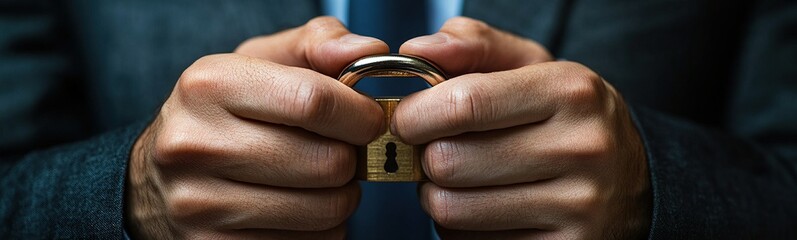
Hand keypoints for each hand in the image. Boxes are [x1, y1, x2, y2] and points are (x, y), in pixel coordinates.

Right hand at [126, 17, 387, 238]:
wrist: (156, 178)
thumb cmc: (222, 113)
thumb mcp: (258, 63)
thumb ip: (315, 45)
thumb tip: (369, 49)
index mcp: (209, 86)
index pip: (313, 101)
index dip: (360, 114)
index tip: (368, 120)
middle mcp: (197, 145)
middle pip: (328, 162)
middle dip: (351, 159)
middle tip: (339, 151)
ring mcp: (202, 205)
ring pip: (326, 210)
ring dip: (340, 196)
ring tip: (318, 179)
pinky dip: (320, 229)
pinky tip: (297, 208)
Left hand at [396, 17, 650, 238]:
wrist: (633, 179)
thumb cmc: (565, 115)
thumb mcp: (534, 66)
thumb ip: (475, 45)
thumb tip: (416, 47)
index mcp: (570, 91)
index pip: (465, 103)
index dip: (415, 113)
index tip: (405, 118)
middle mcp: (581, 149)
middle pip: (448, 162)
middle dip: (426, 156)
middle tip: (437, 149)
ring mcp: (577, 207)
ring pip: (451, 210)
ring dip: (437, 195)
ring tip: (458, 179)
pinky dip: (460, 228)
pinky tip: (482, 207)